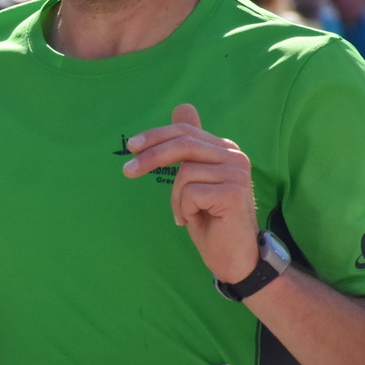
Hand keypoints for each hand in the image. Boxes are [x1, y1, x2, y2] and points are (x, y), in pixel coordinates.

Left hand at [123, 103, 258, 282]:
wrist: (233, 257)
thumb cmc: (211, 221)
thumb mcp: (194, 180)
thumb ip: (189, 147)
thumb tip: (183, 106)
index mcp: (225, 150)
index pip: (186, 132)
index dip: (156, 136)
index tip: (130, 146)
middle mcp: (235, 156)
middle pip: (184, 143)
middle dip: (151, 156)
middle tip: (127, 171)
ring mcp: (237, 173)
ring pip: (184, 173)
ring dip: (176, 199)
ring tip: (187, 214)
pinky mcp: (234, 193)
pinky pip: (190, 192)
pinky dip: (184, 209)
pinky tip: (196, 220)